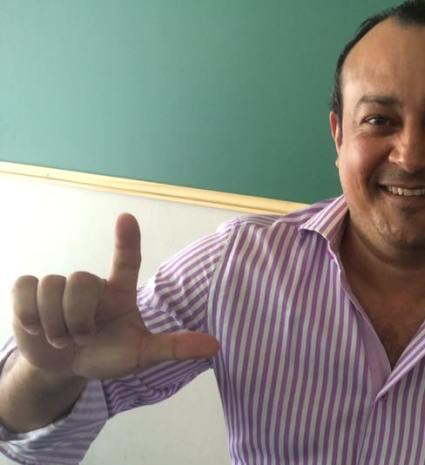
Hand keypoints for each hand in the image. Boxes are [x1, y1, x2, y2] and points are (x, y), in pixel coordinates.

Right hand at [11, 214, 219, 380]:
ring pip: (50, 287)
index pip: (126, 259)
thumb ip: (174, 348)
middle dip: (77, 318)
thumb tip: (215, 346)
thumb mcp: (142, 354)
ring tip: (62, 339)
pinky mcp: (30, 293)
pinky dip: (28, 314)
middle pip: (79, 280)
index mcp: (120, 292)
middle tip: (82, 338)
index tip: (127, 218)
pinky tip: (36, 328)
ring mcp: (60, 287)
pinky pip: (24, 288)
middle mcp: (91, 284)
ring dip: (53, 323)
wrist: (67, 368)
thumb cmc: (108, 355)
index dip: (126, 239)